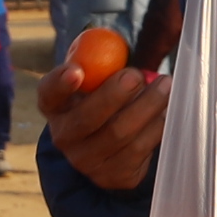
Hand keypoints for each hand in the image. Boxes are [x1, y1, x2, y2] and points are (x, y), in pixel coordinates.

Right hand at [36, 39, 166, 191]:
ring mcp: (86, 160)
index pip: (49, 93)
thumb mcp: (97, 80)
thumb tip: (115, 41)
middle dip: (114, 95)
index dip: (60, 83)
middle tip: (136, 75)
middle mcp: (64, 135)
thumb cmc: (104, 99)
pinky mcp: (112, 175)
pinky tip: (166, 111)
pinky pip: (138, 150)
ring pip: (119, 134)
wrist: (110, 146)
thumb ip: (102, 63)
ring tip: (165, 85)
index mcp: (55, 105)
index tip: (77, 71)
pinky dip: (156, 127)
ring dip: (146, 106)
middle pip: (87, 118)